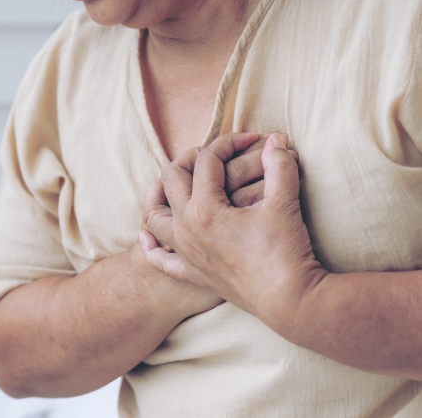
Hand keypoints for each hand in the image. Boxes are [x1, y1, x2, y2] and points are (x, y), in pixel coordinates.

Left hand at [140, 133, 326, 334]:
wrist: (292, 303)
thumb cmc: (287, 252)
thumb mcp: (284, 203)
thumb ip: (279, 166)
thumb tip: (276, 140)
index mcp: (205, 209)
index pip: (207, 160)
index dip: (229, 143)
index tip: (252, 140)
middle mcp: (186, 228)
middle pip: (172, 178)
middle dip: (191, 158)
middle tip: (215, 154)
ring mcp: (185, 253)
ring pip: (153, 215)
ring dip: (159, 193)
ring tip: (175, 181)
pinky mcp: (192, 274)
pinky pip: (159, 259)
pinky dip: (151, 244)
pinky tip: (149, 234)